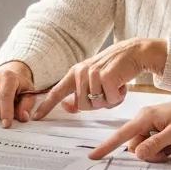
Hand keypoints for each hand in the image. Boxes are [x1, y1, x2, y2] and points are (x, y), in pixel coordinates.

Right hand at [0, 61, 35, 127]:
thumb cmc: (19, 88)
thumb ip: (27, 106)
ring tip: (2, 109)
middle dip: (2, 116)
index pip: (4, 96)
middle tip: (10, 115)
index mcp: (8, 76)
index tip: (7, 124)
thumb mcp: (29, 94)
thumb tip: (22, 117)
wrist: (7, 78)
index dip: (6, 112)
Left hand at [32, 39, 167, 120]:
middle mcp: (80, 72)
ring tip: (116, 86)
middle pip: (82, 107)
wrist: (134, 52)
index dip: (46, 106)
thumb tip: (67, 107)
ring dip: (110, 100)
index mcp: (75, 73)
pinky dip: (119, 97)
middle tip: (108, 92)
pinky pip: (111, 100)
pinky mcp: (106, 77)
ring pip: (97, 105)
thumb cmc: (114, 68)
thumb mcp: (93, 80)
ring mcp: (92, 74)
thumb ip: (79, 93)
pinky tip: (122, 85)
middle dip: (97, 104)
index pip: (56, 92)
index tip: (36, 117)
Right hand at [88, 95, 170, 161]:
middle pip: (136, 145)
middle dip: (150, 153)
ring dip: (159, 150)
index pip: (121, 134)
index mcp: (144, 117)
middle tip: (170, 151)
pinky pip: (152, 143)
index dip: (107, 146)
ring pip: (145, 146)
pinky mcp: (156, 126)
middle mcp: (143, 119)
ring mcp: (150, 123)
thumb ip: (155, 145)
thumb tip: (138, 154)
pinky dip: (163, 147)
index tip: (94, 156)